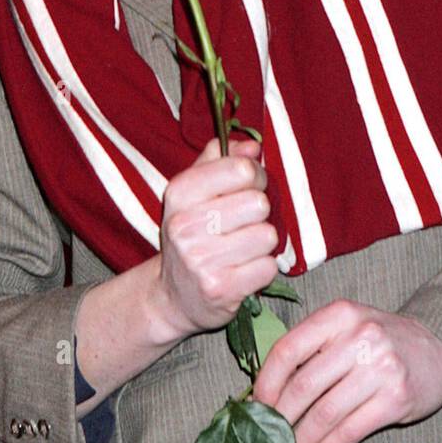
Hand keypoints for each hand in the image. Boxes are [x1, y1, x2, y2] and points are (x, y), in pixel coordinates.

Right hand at [154, 136, 279, 339]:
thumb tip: (253, 146)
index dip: (255, 176)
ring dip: (261, 244)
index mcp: (179, 193)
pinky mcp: (219, 290)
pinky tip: (242, 270)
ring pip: (267, 236)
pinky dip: (261, 269)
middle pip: (259, 203)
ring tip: (241, 249)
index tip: (249, 186)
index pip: (241, 169)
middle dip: (259, 213)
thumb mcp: (194, 192)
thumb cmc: (192, 236)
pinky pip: (268, 267)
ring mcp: (200, 260)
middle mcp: (184, 225)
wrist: (173, 296)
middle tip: (245, 223)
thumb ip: (221, 160)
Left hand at [251, 300, 441, 442]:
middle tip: (264, 442)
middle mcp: (360, 337)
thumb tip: (264, 393)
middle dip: (278, 420)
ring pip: (325, 413)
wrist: (438, 346)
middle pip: (304, 385)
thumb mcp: (345, 327)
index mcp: (339, 315)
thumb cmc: (378, 340)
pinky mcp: (396, 398)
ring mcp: (381, 368)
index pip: (288, 349)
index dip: (265, 383)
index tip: (255, 407)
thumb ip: (310, 348)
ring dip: (299, 442)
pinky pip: (350, 430)